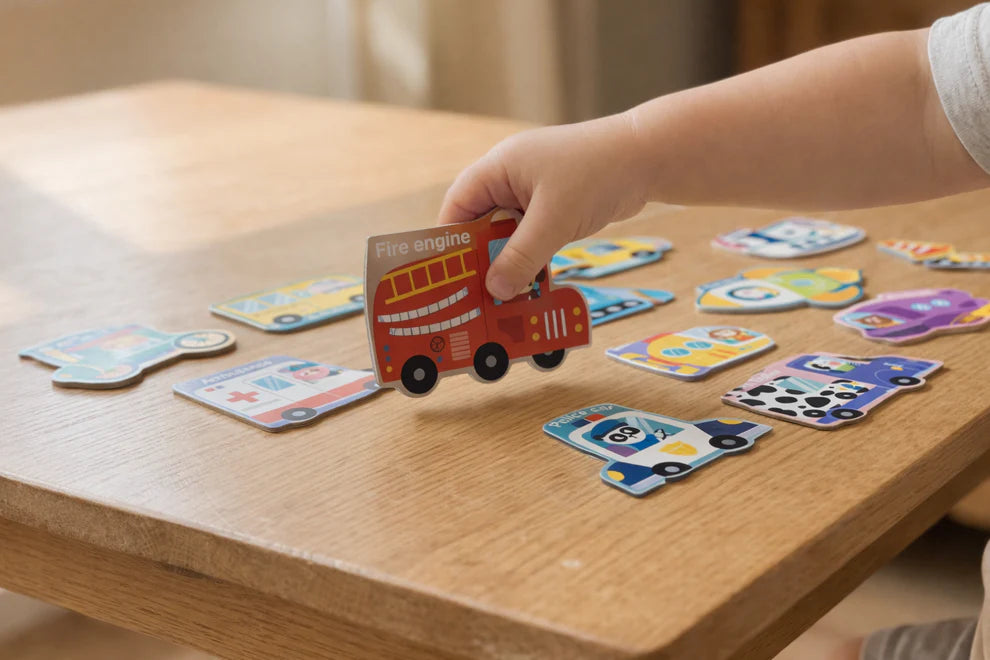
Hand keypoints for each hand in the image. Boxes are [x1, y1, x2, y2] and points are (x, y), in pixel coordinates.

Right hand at [438, 113, 648, 299]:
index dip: (450, 244)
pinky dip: (531, 260)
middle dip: (481, 261)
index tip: (447, 278)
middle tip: (477, 298)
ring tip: (504, 300)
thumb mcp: (554, 219)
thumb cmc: (597, 174)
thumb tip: (495, 290)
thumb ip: (522, 256)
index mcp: (498, 169)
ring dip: (509, 265)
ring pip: (508, 236)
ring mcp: (533, 194)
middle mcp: (510, 179)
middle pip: (481, 226)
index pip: (457, 208)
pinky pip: (532, 239)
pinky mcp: (554, 207)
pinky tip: (532, 287)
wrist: (649, 157)